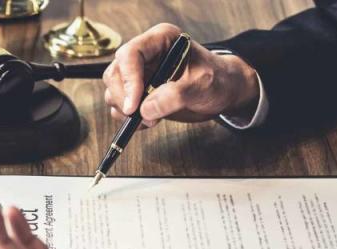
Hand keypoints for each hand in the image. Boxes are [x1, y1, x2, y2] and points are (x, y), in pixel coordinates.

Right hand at [103, 23, 259, 127]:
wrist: (223, 92)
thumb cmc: (217, 80)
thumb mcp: (201, 86)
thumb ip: (174, 96)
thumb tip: (145, 110)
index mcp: (160, 40)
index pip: (131, 54)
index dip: (128, 80)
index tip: (134, 105)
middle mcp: (146, 54)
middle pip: (115, 74)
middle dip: (124, 98)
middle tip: (142, 116)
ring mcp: (139, 74)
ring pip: (113, 91)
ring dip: (126, 111)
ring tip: (152, 120)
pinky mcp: (138, 92)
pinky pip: (119, 106)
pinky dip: (128, 119)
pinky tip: (148, 121)